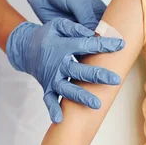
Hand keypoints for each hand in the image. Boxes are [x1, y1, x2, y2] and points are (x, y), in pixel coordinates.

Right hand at [6, 18, 124, 122]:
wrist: (25, 48)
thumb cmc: (47, 35)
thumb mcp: (58, 25)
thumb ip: (73, 28)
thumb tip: (91, 34)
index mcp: (63, 46)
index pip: (87, 45)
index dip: (104, 45)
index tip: (121, 45)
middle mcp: (59, 64)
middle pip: (80, 71)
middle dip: (98, 76)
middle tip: (115, 80)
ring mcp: (52, 78)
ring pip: (68, 89)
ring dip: (82, 97)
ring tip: (97, 104)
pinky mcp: (47, 87)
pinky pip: (49, 99)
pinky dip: (53, 109)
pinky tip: (60, 119)